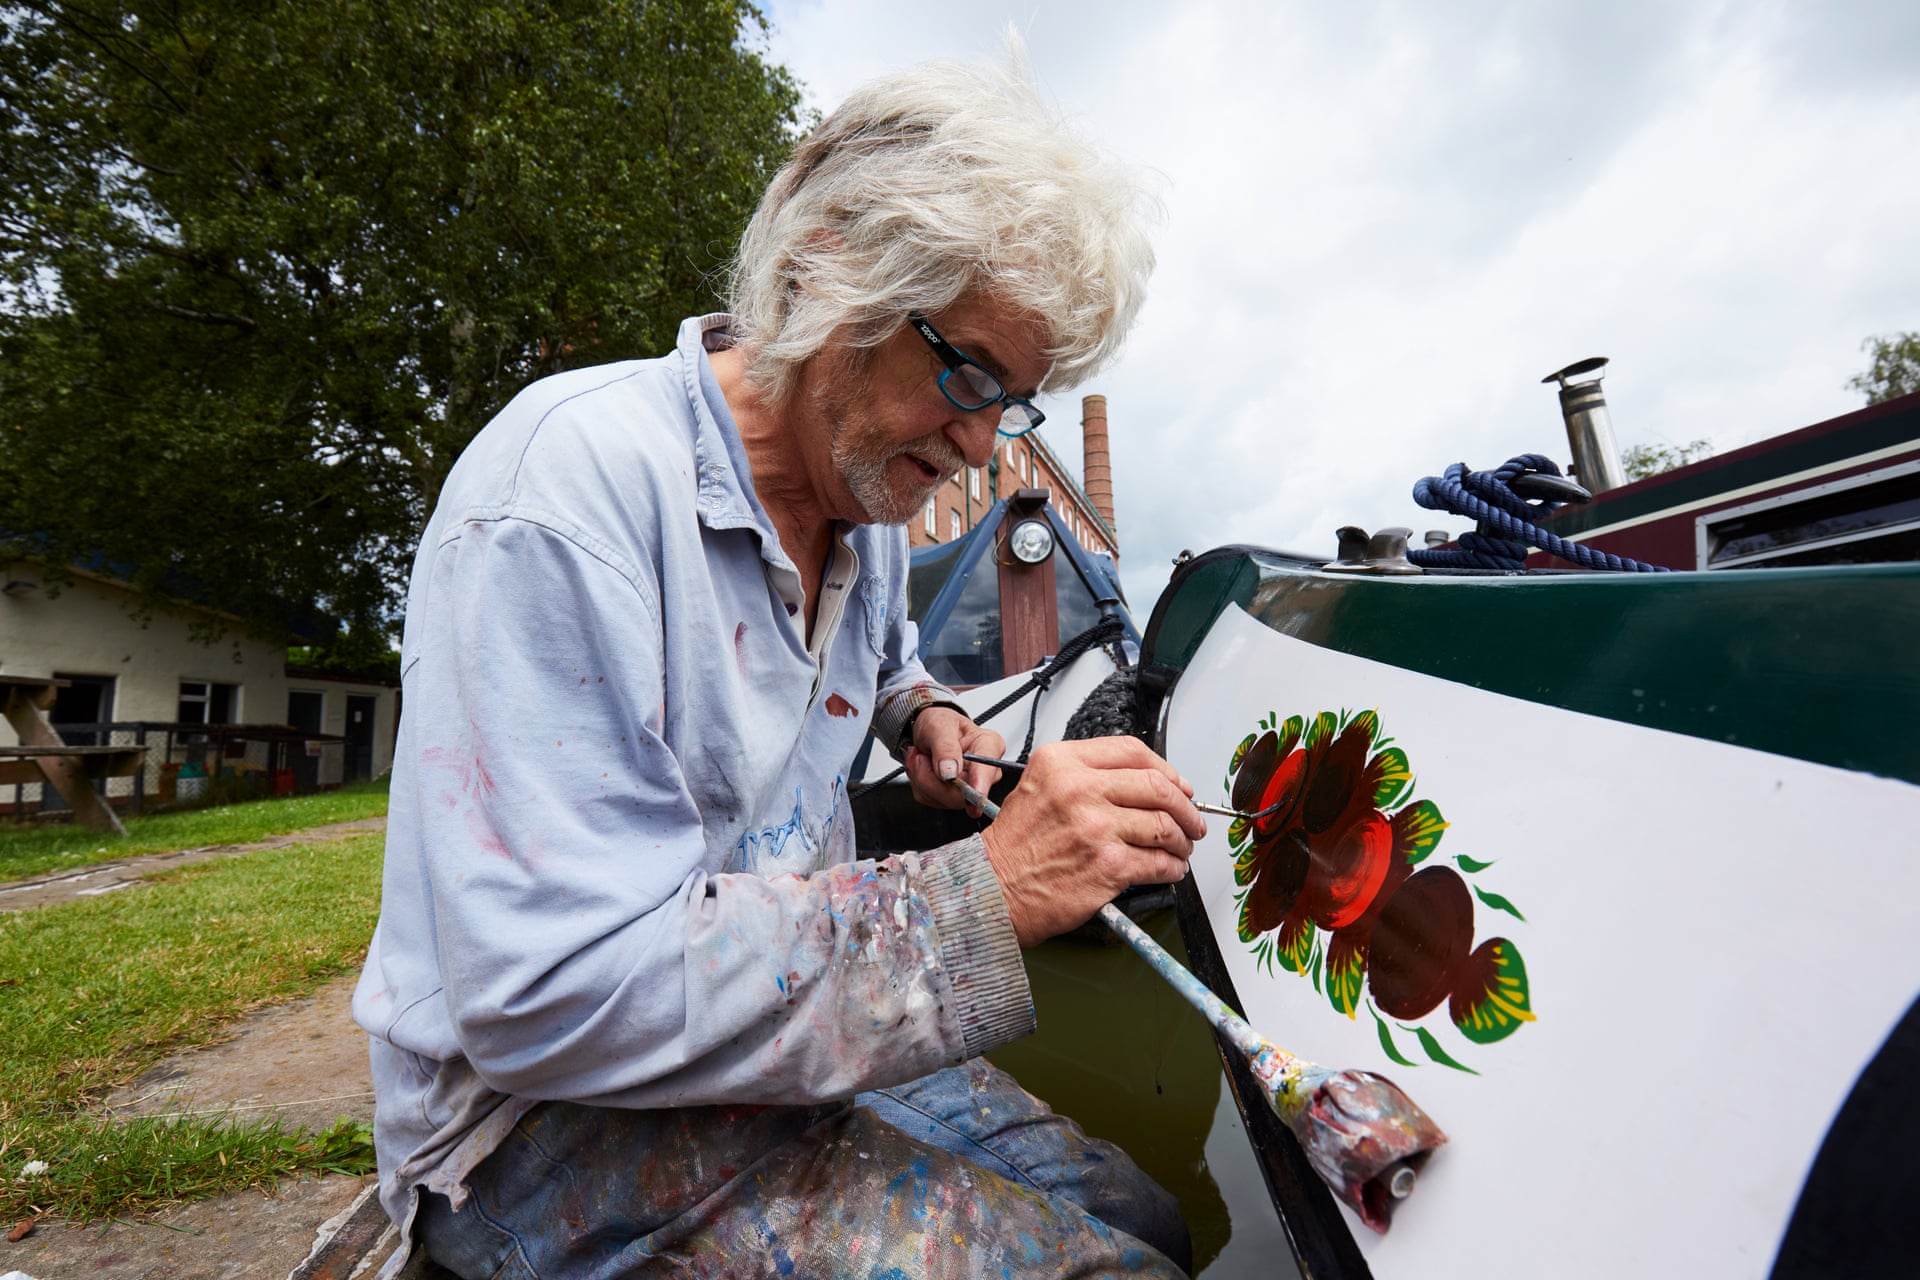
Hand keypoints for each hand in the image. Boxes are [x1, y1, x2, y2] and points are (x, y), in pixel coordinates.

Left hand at [904, 708, 1005, 817]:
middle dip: (932, 778)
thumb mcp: (939, 725)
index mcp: (989, 747)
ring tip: (923, 758)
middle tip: (921, 757)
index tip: (976, 791)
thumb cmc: (939, 724)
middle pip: (962, 793)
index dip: (981, 784)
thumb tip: (951, 772)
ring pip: (942, 798)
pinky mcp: (952, 798)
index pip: (988, 770)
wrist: (926, 731)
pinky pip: (931, 799)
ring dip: (922, 778)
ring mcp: (969, 788)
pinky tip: (924, 768)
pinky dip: (920, 784)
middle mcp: (983, 772)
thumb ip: (945, 747)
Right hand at [977, 737, 1205, 946]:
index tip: (1178, 785)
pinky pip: (1158, 863)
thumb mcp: (1039, 787)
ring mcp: (1096, 827)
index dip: (1166, 769)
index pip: (1132, 752)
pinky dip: (1172, 868)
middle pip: (1157, 786)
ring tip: (1181, 848)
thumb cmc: (1015, 846)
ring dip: (1181, 840)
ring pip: (1164, 825)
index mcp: (1062, 762)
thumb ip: (1084, 776)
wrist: (993, 890)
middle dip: (1185, 806)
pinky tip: (1170, 869)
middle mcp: (1079, 788)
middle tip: (1192, 820)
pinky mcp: (1108, 865)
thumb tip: (1144, 783)